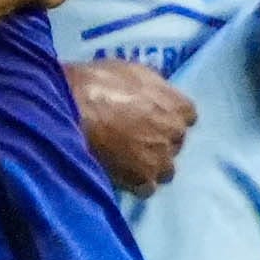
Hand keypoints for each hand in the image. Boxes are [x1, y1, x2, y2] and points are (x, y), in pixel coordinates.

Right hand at [72, 60, 194, 195]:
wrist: (73, 109)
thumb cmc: (99, 83)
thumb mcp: (133, 71)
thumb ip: (153, 87)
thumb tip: (155, 93)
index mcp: (179, 106)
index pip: (186, 117)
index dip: (167, 118)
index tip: (151, 118)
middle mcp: (176, 134)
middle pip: (174, 144)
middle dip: (158, 142)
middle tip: (133, 139)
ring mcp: (161, 159)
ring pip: (164, 170)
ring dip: (150, 166)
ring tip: (126, 160)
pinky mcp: (142, 180)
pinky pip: (146, 188)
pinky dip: (135, 182)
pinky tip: (120, 174)